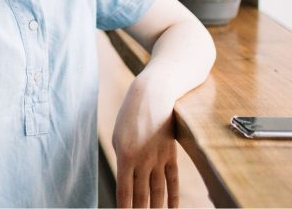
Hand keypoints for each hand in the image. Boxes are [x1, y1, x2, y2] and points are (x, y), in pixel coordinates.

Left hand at [112, 77, 178, 207]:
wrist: (153, 94)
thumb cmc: (130, 115)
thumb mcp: (118, 136)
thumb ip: (123, 160)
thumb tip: (126, 181)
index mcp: (125, 156)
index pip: (124, 192)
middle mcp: (142, 161)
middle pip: (141, 196)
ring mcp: (158, 159)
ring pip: (157, 192)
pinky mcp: (170, 155)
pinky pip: (172, 181)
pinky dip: (173, 197)